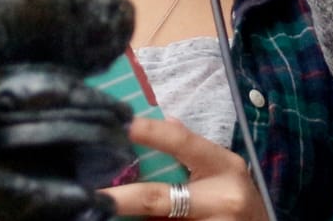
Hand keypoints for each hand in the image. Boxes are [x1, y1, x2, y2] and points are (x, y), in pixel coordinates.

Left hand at [100, 118, 268, 219]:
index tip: (121, 125)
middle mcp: (221, 198)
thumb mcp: (223, 170)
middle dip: (124, 198)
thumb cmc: (238, 199)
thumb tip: (165, 121)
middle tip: (94, 195)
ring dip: (134, 219)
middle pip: (160, 197)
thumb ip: (195, 150)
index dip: (150, 133)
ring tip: (105, 211)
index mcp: (224, 166)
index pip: (182, 143)